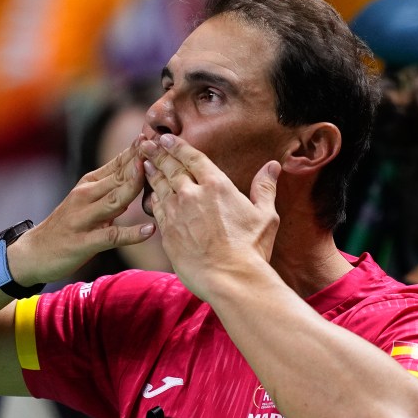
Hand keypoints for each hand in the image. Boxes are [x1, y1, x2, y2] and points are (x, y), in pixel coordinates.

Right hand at [7, 137, 156, 284]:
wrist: (33, 253)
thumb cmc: (65, 226)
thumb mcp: (85, 201)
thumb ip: (110, 189)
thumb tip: (137, 176)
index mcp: (88, 184)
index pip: (117, 163)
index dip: (137, 150)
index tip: (157, 137)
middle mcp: (85, 196)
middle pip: (119, 176)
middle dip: (140, 161)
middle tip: (163, 147)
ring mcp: (84, 218)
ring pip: (114, 200)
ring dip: (134, 187)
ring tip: (155, 176)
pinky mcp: (84, 242)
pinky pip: (111, 237)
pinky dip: (131, 234)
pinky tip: (148, 231)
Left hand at [140, 134, 280, 294]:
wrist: (230, 279)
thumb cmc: (251, 249)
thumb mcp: (265, 216)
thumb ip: (265, 188)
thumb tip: (272, 166)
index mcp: (217, 186)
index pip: (193, 158)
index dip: (178, 146)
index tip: (166, 138)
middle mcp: (192, 194)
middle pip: (171, 168)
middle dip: (158, 153)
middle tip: (145, 143)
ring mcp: (176, 213)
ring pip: (160, 186)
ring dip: (152, 172)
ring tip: (144, 162)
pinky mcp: (167, 232)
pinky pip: (156, 209)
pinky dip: (152, 198)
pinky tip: (150, 193)